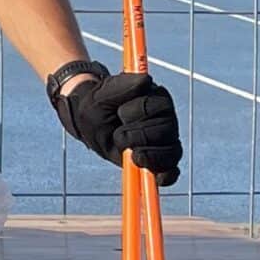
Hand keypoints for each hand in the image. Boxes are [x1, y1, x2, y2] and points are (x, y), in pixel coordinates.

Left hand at [55, 62, 182, 184]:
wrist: (87, 121)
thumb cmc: (96, 105)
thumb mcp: (102, 94)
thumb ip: (122, 87)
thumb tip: (146, 82)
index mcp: (156, 97)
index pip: (157, 107)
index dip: (135, 113)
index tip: (120, 113)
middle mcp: (166, 118)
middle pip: (165, 131)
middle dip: (136, 135)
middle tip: (119, 134)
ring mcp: (166, 140)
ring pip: (171, 152)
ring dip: (147, 156)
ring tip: (130, 153)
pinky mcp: (160, 160)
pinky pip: (172, 171)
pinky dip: (164, 175)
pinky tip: (154, 177)